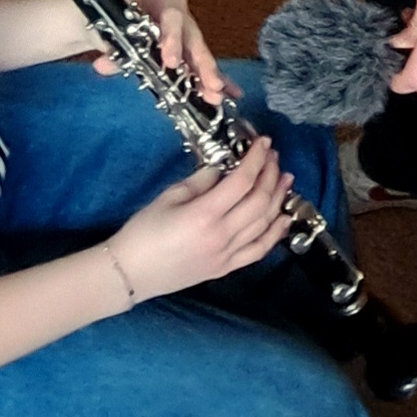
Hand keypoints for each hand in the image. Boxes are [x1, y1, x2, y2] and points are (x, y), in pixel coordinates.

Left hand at [93, 0, 224, 102]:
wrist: (105, 22)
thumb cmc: (107, 18)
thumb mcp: (104, 29)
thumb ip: (108, 47)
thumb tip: (104, 64)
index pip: (171, 14)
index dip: (174, 38)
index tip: (171, 62)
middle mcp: (176, 10)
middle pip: (192, 36)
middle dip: (201, 63)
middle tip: (209, 84)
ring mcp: (183, 30)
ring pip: (198, 53)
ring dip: (208, 75)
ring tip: (216, 95)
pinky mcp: (185, 48)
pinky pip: (200, 63)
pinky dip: (212, 77)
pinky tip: (231, 92)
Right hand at [112, 140, 294, 298]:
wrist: (132, 273)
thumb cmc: (143, 232)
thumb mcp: (168, 197)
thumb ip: (200, 181)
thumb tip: (223, 169)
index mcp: (204, 214)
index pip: (242, 181)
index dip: (257, 159)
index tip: (263, 143)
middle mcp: (222, 235)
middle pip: (259, 201)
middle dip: (271, 175)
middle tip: (273, 158)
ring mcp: (227, 255)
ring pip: (265, 224)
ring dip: (278, 199)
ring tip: (285, 179)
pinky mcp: (227, 268)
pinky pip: (259, 250)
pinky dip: (276, 233)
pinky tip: (284, 218)